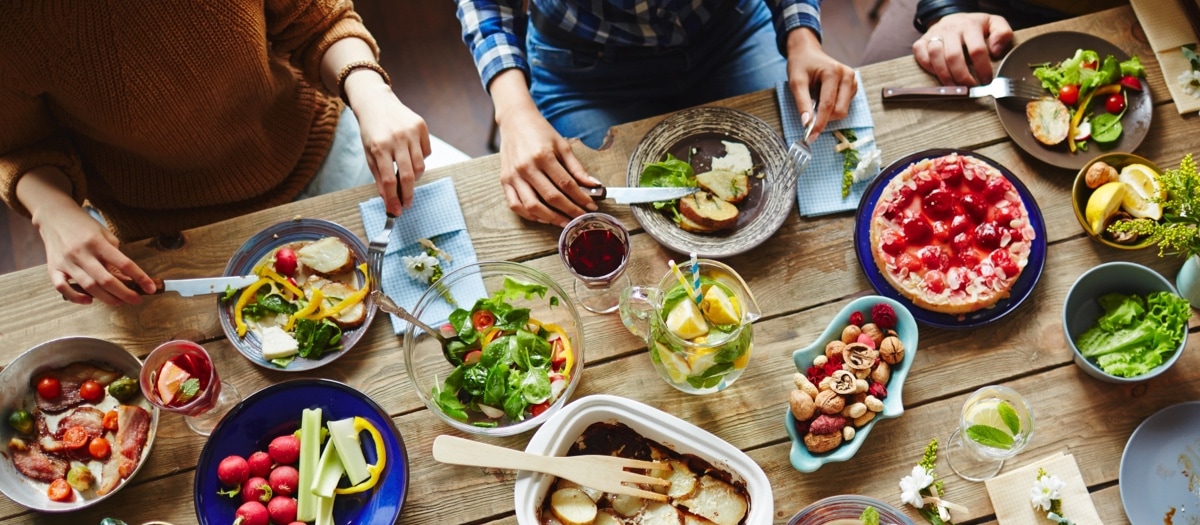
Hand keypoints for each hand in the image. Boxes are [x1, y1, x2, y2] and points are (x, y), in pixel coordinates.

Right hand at [35, 206, 153, 305]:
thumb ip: (115, 254)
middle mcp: (81, 253)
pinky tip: (89, 300)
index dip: (140, 278)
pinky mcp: (53, 268)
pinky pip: (63, 288)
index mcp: (97, 242)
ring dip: (107, 298)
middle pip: (106, 280)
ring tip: (119, 301)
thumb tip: (127, 277)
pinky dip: (76, 297)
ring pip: (88, 286)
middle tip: (136, 300)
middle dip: (125, 293)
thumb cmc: (83, 225)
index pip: (124, 263)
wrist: (54, 216)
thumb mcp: (105, 234)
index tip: (151, 288)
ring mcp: (66, 262)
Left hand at [345, 72, 430, 215]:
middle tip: (407, 204)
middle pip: (407, 175)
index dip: (393, 199)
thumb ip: (379, 177)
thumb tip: (389, 200)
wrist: (377, 103)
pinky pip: (426, 152)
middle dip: (408, 194)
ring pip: (420, 165)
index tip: (395, 211)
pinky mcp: (421, 126)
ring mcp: (411, 131)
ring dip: (415, 176)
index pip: (388, 180)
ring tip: (406, 176)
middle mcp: (396, 139)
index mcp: (379, 147)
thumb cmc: (371, 131)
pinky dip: (420, 158)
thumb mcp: (369, 154)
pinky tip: (410, 153)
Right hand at [496, 104, 599, 226]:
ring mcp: (513, 175)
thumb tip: (594, 185)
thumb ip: (577, 167)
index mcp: (543, 156)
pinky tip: (543, 217)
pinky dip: (529, 215)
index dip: (581, 198)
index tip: (591, 206)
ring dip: (550, 218)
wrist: (515, 120)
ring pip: (532, 206)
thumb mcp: (562, 145)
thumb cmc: (540, 132)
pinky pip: (515, 205)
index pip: (566, 184)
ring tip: (564, 222)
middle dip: (569, 211)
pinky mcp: (504, 180)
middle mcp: (526, 167)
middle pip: (551, 197)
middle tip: (580, 219)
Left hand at [785, 28, 856, 137]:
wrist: (808, 53)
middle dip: (824, 118)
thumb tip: (806, 123)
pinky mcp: (853, 87)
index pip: (828, 105)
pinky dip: (832, 107)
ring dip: (828, 112)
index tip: (810, 136)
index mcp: (834, 72)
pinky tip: (824, 96)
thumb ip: (802, 103)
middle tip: (809, 114)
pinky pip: (844, 106)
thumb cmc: (801, 65)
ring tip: (816, 98)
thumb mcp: (796, 82)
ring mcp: (852, 81)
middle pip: (839, 110)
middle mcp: (847, 76)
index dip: (819, 123)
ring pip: (843, 110)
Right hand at [913, 13, 1012, 85]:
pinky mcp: (921, 41)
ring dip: (945, 76)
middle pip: (953, 57)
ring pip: (935, 57)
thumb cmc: (975, 27)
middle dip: (962, 76)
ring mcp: (934, 34)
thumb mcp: (994, 24)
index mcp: (970, 25)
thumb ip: (1002, 34)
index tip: (986, 81)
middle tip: (969, 88)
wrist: (953, 18)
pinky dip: (929, 69)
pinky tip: (939, 76)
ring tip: (954, 87)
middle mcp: (950, 29)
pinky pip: (922, 57)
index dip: (982, 68)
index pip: (977, 50)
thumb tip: (995, 51)